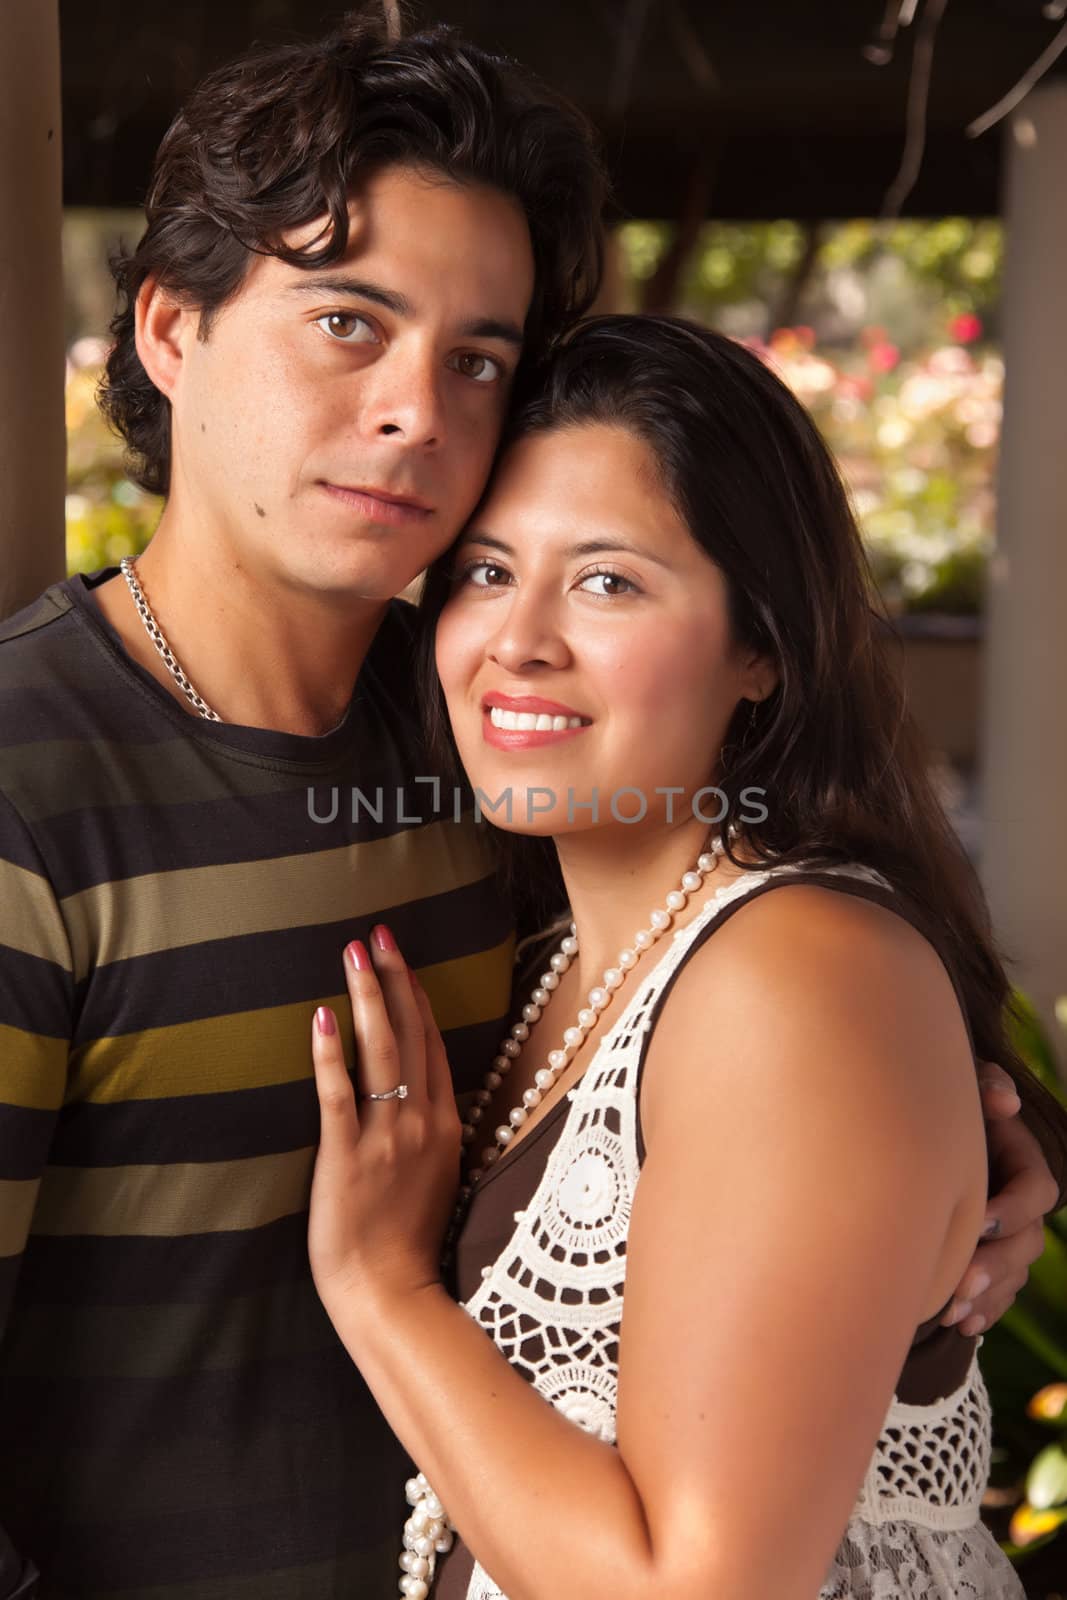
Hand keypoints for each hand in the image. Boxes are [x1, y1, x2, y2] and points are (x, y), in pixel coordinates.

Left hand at [308, 926, 461, 1319]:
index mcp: (445, 1124)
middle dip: (394, 977)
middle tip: (378, 933)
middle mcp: (421, 1121)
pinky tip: (323, 1018)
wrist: (388, 1292)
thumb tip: (423, 1092)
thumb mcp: (437, 1176)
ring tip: (354, 953)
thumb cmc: (406, 1240)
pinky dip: (332, 1055)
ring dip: (368, 997)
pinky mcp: (347, 1156)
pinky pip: (340, 1095)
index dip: (416, 996)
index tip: (401, 959)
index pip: (431, 1043)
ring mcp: (386, 1137)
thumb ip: (433, 1129)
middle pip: (410, 1034)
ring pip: (381, 1051)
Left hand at [941, 1062, 1059, 1334]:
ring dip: (986, 1296)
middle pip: (1026, 1243)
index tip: (980, 1221)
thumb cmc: (941, 1110)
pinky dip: (982, 1313)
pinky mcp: (994, 1266)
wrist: (914, 1144)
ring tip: (951, 1313)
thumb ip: (985, 1087)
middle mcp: (1023, 1206)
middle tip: (960, 1283)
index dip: (1013, 1208)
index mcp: (1022, 1163)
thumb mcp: (963, 1091)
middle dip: (996, 1266)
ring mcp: (1010, 1239)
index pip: (1037, 1190)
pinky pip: (999, 1298)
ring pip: (1013, 1276)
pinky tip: (958, 1326)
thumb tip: (1004, 1100)